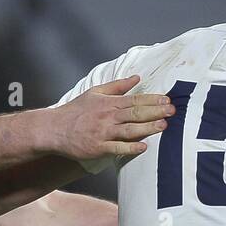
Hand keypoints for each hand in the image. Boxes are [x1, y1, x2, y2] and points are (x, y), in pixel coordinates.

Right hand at [49, 75, 173, 161]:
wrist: (53, 129)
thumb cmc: (75, 111)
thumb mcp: (95, 92)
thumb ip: (117, 86)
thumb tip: (136, 78)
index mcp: (108, 103)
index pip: (135, 99)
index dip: (152, 99)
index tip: (167, 99)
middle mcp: (107, 117)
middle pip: (135, 113)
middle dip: (155, 111)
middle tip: (172, 111)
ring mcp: (103, 132)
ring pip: (129, 130)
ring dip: (147, 128)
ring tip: (163, 126)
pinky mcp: (98, 148)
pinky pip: (117, 148)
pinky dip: (130, 147)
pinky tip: (144, 147)